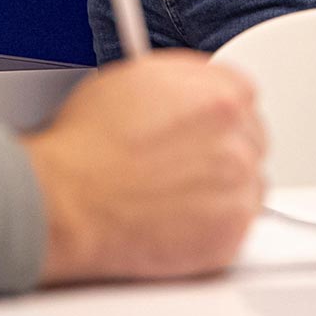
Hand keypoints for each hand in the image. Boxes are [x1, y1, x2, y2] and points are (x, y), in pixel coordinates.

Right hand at [23, 52, 265, 284]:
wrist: (65, 201)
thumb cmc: (85, 145)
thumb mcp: (131, 79)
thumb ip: (180, 81)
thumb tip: (191, 89)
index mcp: (218, 95)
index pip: (242, 95)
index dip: (214, 111)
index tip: (201, 124)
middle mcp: (236, 140)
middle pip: (250, 139)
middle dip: (220, 149)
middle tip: (181, 162)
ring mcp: (236, 190)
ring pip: (247, 184)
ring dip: (221, 187)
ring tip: (172, 193)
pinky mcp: (229, 236)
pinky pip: (238, 227)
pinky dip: (214, 225)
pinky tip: (176, 218)